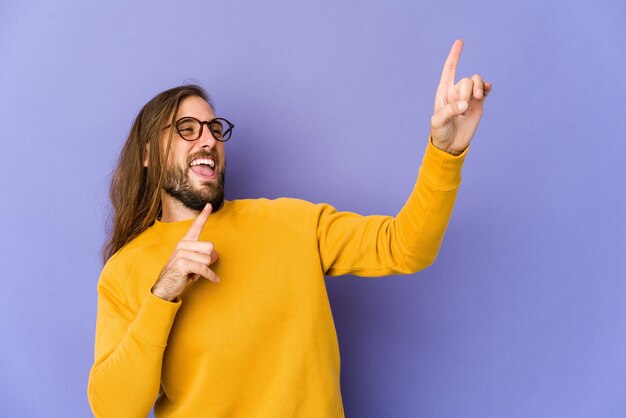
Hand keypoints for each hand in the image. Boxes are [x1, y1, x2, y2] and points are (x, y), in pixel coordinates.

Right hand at [151, 204, 219, 301]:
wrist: (165, 287)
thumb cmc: (182, 273)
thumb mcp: (193, 262)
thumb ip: (204, 255)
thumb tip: (216, 255)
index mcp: (185, 242)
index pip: (196, 226)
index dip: (203, 216)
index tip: (209, 205)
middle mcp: (182, 245)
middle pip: (210, 247)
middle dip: (209, 259)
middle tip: (199, 267)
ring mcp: (181, 254)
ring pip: (207, 259)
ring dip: (205, 270)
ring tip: (194, 273)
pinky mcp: (182, 264)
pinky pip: (204, 269)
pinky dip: (210, 276)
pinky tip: (214, 279)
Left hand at [430, 39, 491, 154]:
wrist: (451, 144)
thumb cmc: (440, 132)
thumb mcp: (438, 122)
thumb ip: (449, 111)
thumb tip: (465, 104)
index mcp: (443, 92)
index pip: (449, 69)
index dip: (454, 56)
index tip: (460, 42)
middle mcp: (456, 91)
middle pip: (466, 80)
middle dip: (466, 92)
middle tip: (462, 109)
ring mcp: (468, 97)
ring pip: (477, 82)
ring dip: (478, 88)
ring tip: (476, 100)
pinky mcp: (478, 104)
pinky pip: (485, 90)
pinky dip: (487, 87)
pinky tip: (486, 90)